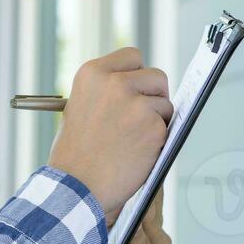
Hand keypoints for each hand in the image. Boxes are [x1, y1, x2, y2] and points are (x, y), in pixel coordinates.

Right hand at [48, 48, 170, 216]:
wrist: (75, 187)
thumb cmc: (75, 154)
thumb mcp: (80, 107)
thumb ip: (106, 92)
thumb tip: (138, 87)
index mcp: (93, 74)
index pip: (132, 57)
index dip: (138, 74)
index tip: (138, 88)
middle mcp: (115, 83)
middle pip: (157, 76)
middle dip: (155, 95)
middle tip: (143, 116)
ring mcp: (136, 104)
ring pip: (165, 103)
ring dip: (157, 121)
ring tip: (133, 140)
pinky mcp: (153, 126)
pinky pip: (167, 127)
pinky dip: (158, 141)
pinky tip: (137, 153)